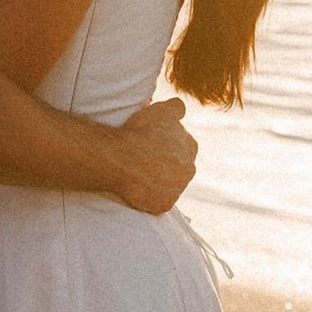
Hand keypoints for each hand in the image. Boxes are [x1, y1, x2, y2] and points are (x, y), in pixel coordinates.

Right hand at [106, 96, 195, 215]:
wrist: (121, 159)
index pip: (184, 146)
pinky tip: (139, 189)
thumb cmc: (140, 132)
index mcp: (191, 147)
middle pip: (178, 167)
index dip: (167, 144)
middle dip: (166, 164)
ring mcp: (177, 189)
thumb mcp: (160, 110)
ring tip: (140, 175)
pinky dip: (152, 197)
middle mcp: (189, 170)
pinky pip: (159, 201)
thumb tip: (181, 110)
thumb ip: (176, 107)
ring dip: (160, 181)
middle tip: (146, 160)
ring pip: (170, 184)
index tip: (153, 144)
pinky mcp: (164, 205)